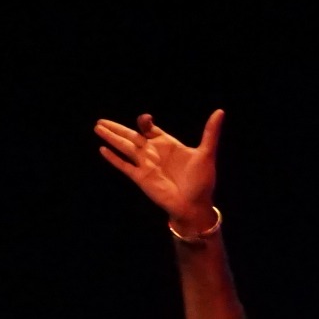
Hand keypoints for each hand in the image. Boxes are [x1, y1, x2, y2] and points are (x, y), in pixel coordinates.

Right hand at [94, 110, 219, 232]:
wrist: (194, 206)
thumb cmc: (202, 182)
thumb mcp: (206, 153)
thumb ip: (210, 133)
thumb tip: (220, 112)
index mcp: (168, 144)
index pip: (149, 128)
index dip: (144, 122)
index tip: (145, 120)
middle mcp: (154, 153)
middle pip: (131, 136)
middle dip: (117, 128)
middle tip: (101, 120)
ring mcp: (146, 165)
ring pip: (124, 147)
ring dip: (112, 138)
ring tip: (97, 127)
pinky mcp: (140, 178)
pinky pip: (124, 166)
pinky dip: (113, 158)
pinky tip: (102, 149)